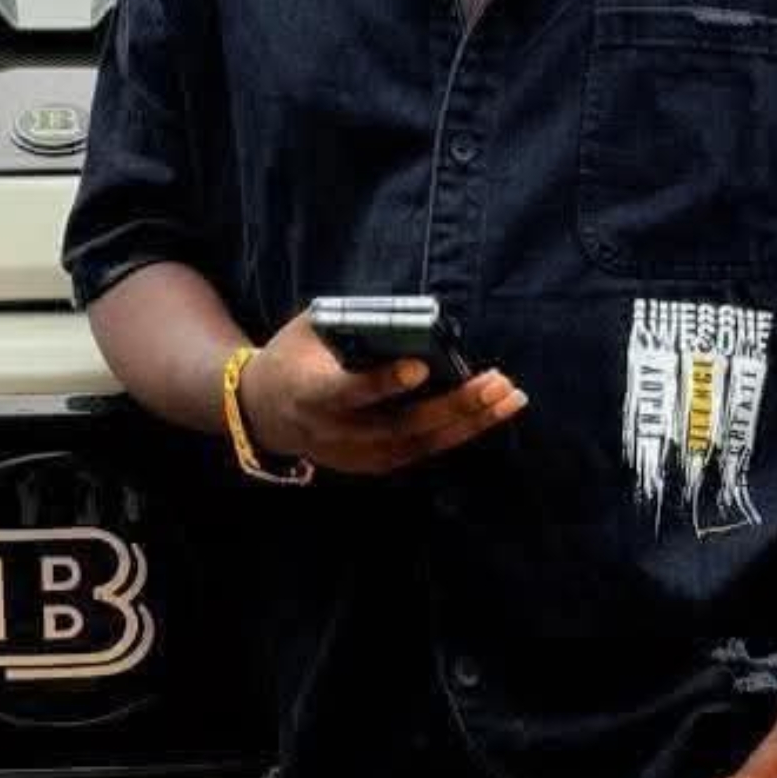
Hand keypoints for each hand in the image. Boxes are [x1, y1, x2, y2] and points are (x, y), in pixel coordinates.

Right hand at [235, 314, 525, 475]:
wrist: (265, 411)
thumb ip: (352, 320)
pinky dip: (459, 432)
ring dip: (470, 422)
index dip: (383, 383)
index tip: (419, 367)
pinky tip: (493, 412)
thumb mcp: (308, 329)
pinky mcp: (374, 464)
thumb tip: (412, 312)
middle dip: (453, 404)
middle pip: (401, 425)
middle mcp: (335, 432)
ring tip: (511, 398)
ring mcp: (356, 455)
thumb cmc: (294, 357)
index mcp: (311, 394)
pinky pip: (423, 450)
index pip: (349, 392)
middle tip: (496, 381)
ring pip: (421, 443)